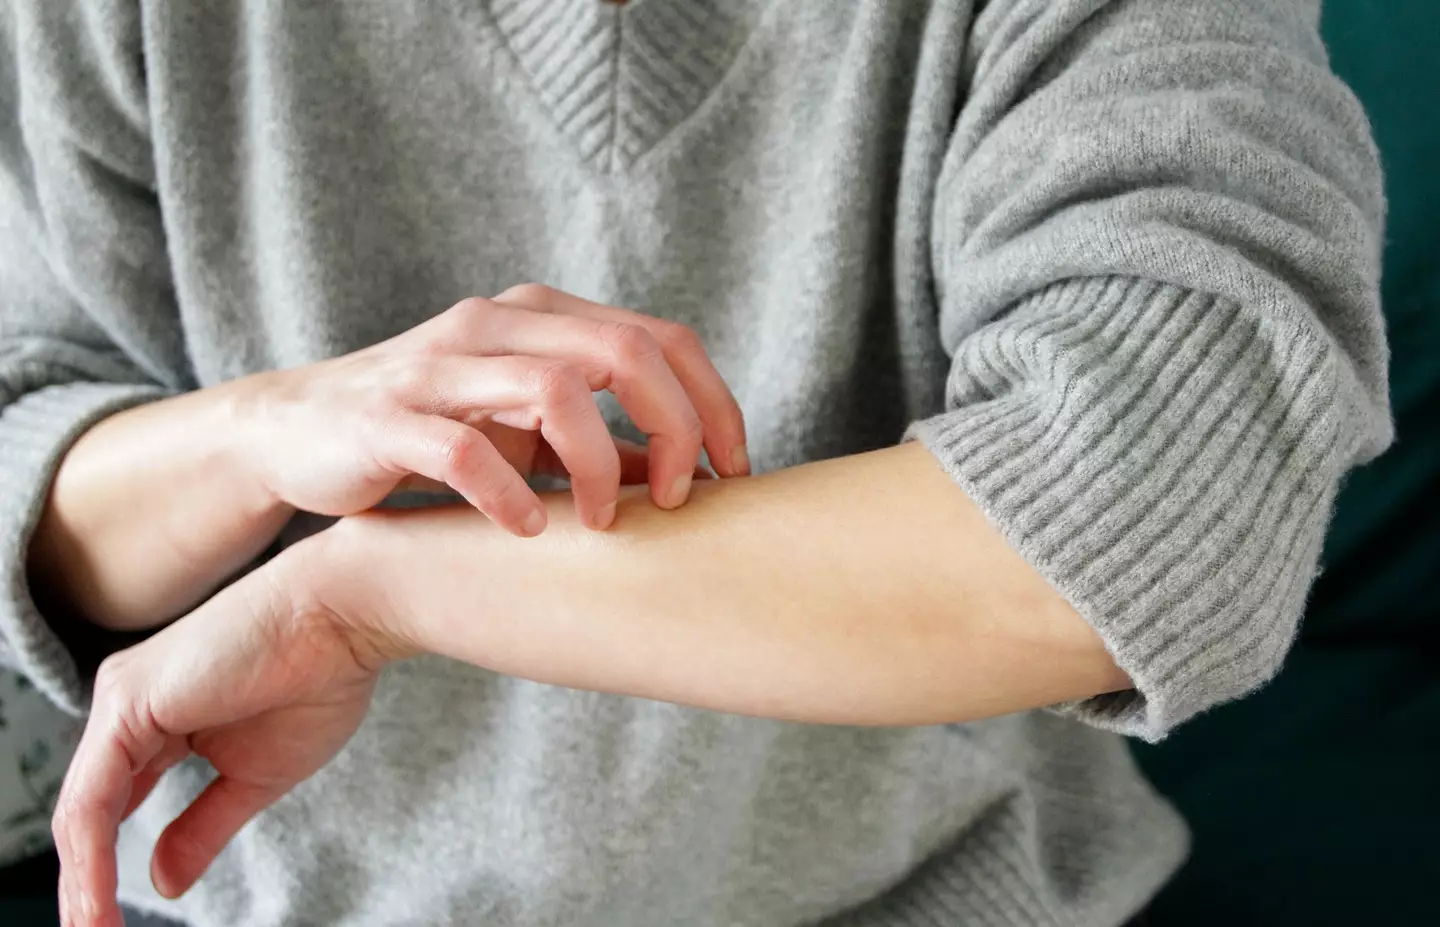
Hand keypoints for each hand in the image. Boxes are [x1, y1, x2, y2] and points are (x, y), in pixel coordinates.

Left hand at [50, 534, 392, 926]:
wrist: (345, 614)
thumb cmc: (318, 677)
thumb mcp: (255, 776)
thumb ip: (203, 825)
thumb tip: (161, 882)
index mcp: (160, 719)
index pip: (116, 804)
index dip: (107, 867)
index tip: (114, 924)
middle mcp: (130, 706)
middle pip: (90, 810)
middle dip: (86, 884)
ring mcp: (124, 700)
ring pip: (83, 810)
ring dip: (84, 883)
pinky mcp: (128, 702)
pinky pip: (93, 797)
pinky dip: (91, 856)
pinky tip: (98, 899)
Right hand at [233, 283, 747, 533]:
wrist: (300, 431)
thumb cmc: (430, 432)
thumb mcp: (526, 431)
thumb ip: (599, 443)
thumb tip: (684, 478)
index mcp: (541, 318)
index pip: (660, 338)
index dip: (711, 403)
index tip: (733, 471)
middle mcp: (498, 324)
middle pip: (627, 351)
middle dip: (676, 427)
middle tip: (679, 499)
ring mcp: (442, 365)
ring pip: (555, 388)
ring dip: (598, 465)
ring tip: (602, 523)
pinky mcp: (390, 415)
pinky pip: (467, 450)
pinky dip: (509, 497)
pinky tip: (526, 531)